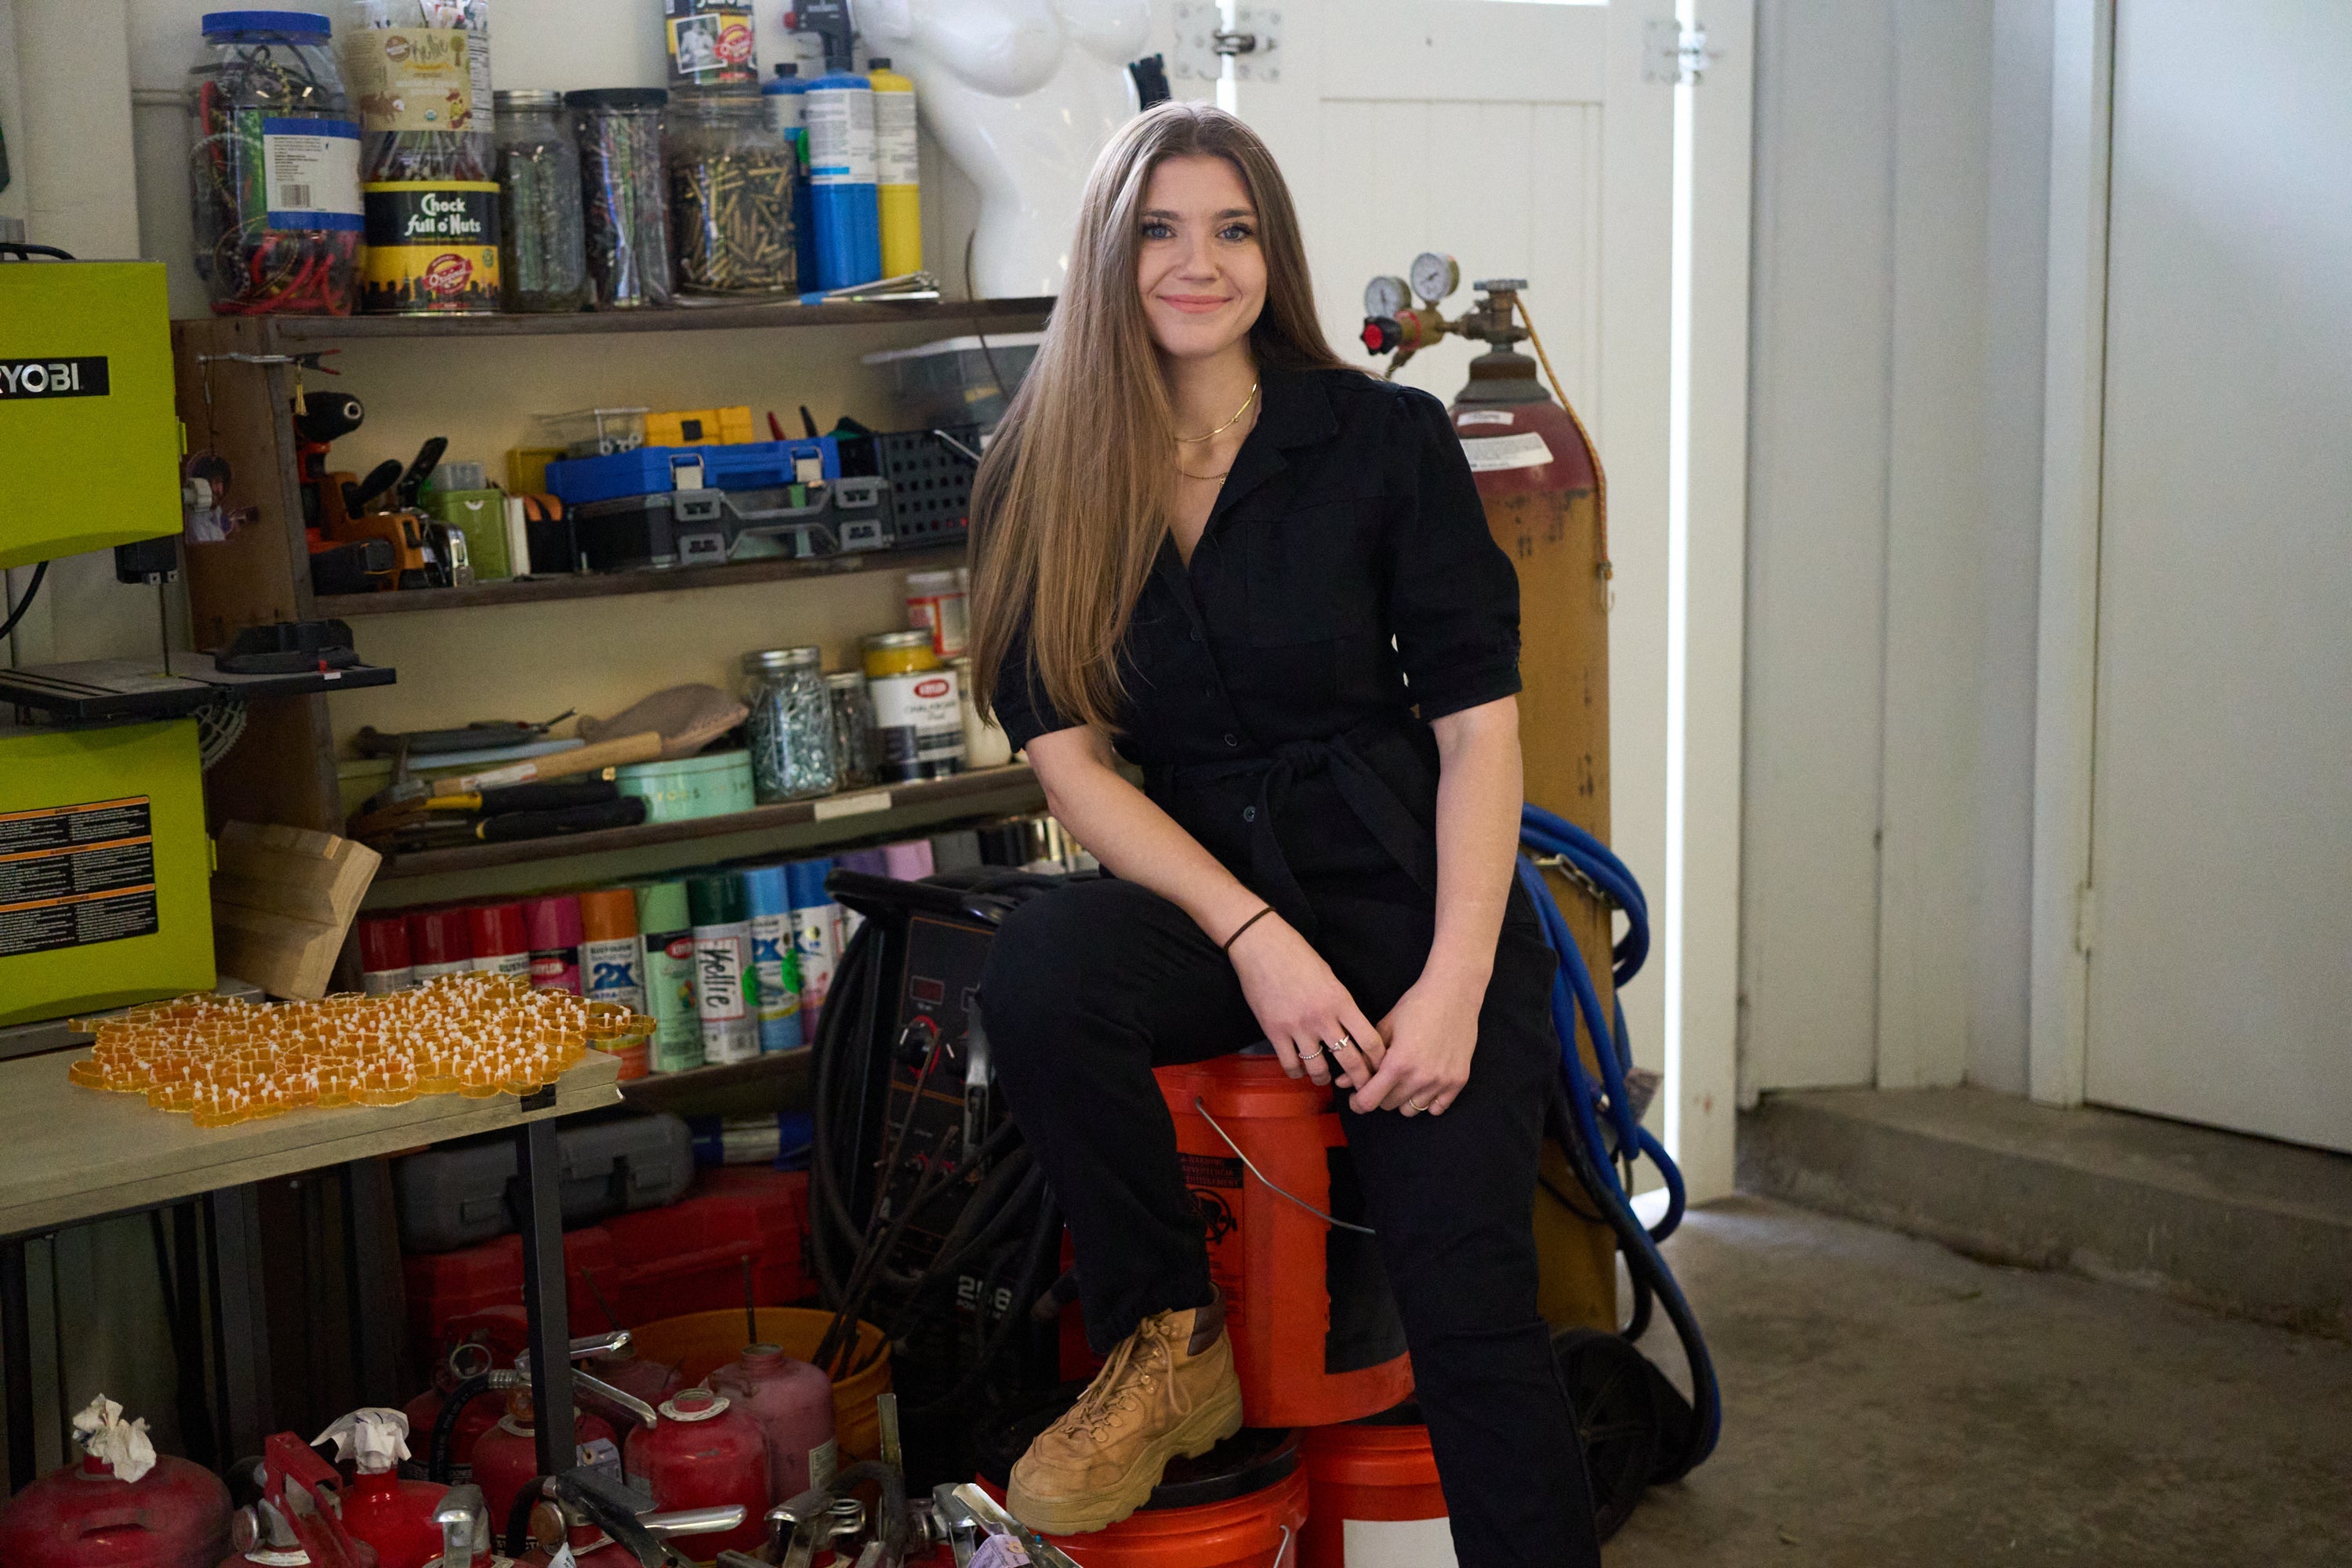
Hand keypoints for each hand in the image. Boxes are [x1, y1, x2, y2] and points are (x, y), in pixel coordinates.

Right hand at [1226, 913, 1386, 1089]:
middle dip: (1360, 1080)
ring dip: (1325, 1079)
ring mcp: (1297, 1027)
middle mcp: (1322, 1018)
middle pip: (1350, 1060)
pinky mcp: (1274, 1032)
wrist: (1262, 947)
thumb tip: (1350, 1028)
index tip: (1381, 1068)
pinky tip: (1299, 1070)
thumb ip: (1341, 1005)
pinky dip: (1297, 1073)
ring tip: (1326, 1079)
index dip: (1379, 1060)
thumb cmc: (1298, 956)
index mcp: (1341, 1002)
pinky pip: (1290, 1064)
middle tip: (1363, 1089)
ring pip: (1318, 1069)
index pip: (1370, 1040)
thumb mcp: (1330, 978)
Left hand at [1350, 963, 1487, 1115]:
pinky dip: (1427, 1101)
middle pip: (1389, 1106)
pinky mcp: (1458, 1080)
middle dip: (1380, 1095)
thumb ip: (1364, 1058)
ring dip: (1403, 1099)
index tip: (1356, 1098)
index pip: (1370, 1101)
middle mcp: (1420, 1078)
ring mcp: (1441, 1081)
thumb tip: (1343, 1082)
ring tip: (1404, 1080)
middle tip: (1382, 1080)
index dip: (1358, 1103)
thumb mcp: (1385, 1027)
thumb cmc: (1416, 1005)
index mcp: (1398, 1064)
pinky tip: (1423, 1085)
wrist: (1453, 994)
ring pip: (1411, 1110)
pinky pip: (1437, 1108)